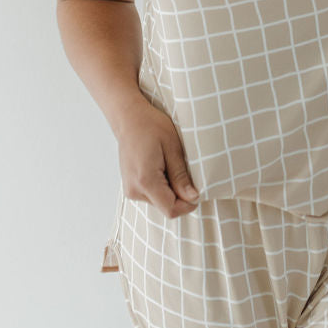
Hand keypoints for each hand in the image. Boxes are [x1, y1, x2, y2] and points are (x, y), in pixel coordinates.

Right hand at [114, 98, 200, 219]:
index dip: (188, 205)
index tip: (198, 191)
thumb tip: (193, 198)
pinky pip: (151, 195)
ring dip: (170, 189)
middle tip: (183, 169)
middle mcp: (134, 190)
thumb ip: (181, 176)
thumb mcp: (173, 148)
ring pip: (158, 201)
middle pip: (165, 206)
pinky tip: (161, 166)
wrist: (129, 118)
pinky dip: (161, 185)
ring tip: (169, 164)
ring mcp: (129, 189)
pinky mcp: (129, 186)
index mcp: (145, 181)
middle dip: (179, 194)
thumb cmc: (151, 126)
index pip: (170, 209)